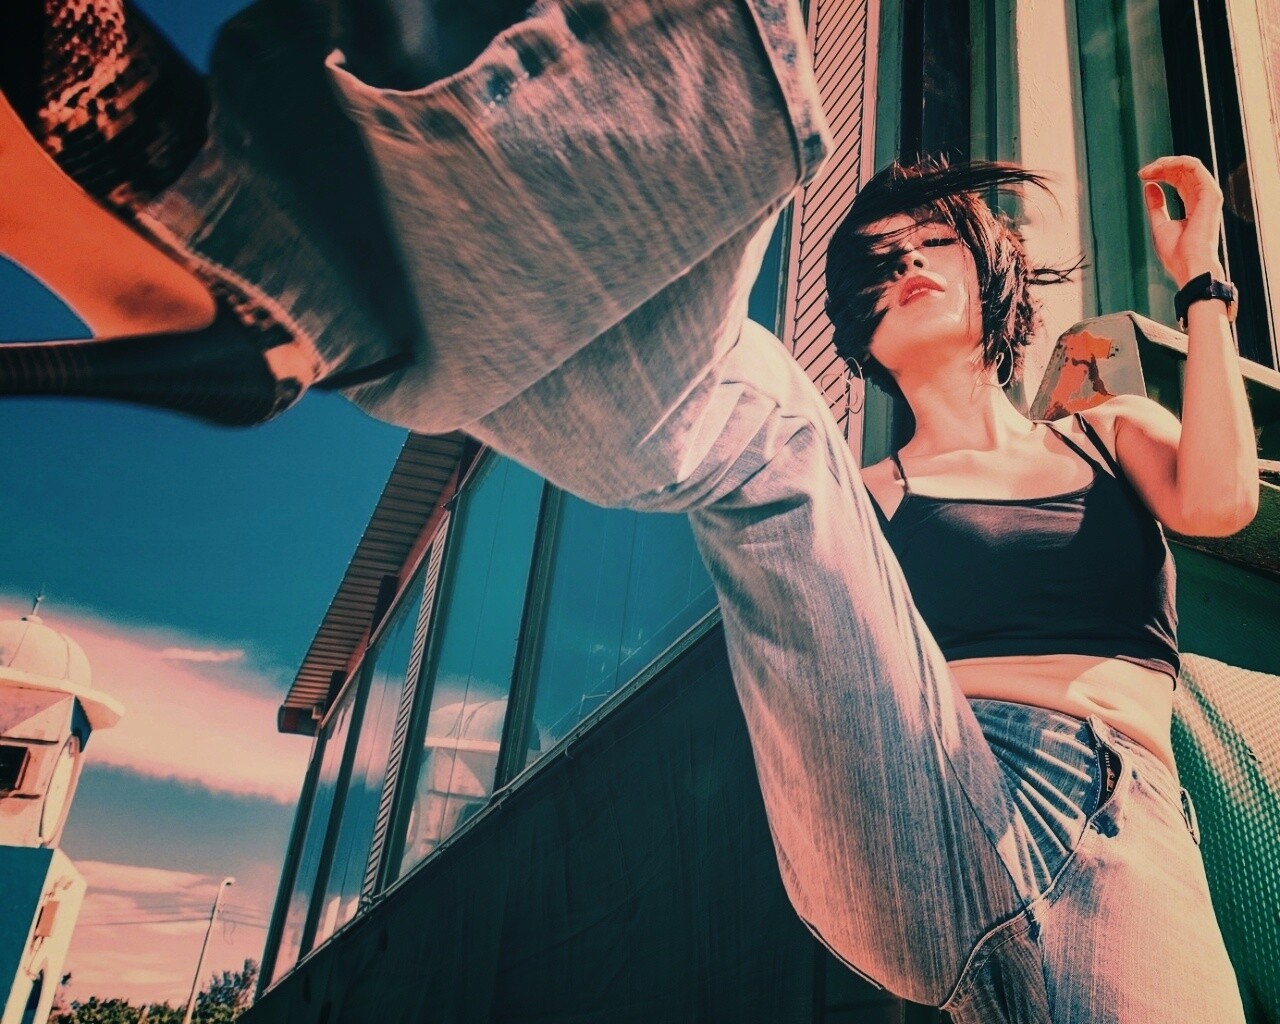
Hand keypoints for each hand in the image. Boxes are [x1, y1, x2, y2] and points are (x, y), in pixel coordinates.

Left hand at [1137, 155, 1226, 287]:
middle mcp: (1203, 198)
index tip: (1141, 177)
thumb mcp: (1160, 225)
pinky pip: (1195, 168)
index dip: (1161, 174)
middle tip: (1142, 172)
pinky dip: (1177, 163)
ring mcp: (1208, 196)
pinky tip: (1162, 167)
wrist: (1189, 266)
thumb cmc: (1176, 253)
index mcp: (1194, 205)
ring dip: (1168, 163)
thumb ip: (1156, 206)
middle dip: (1162, 167)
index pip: (1180, 180)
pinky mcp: (1210, 195)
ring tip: (1149, 169)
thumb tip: (1149, 186)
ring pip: (1190, 166)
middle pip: (1184, 172)